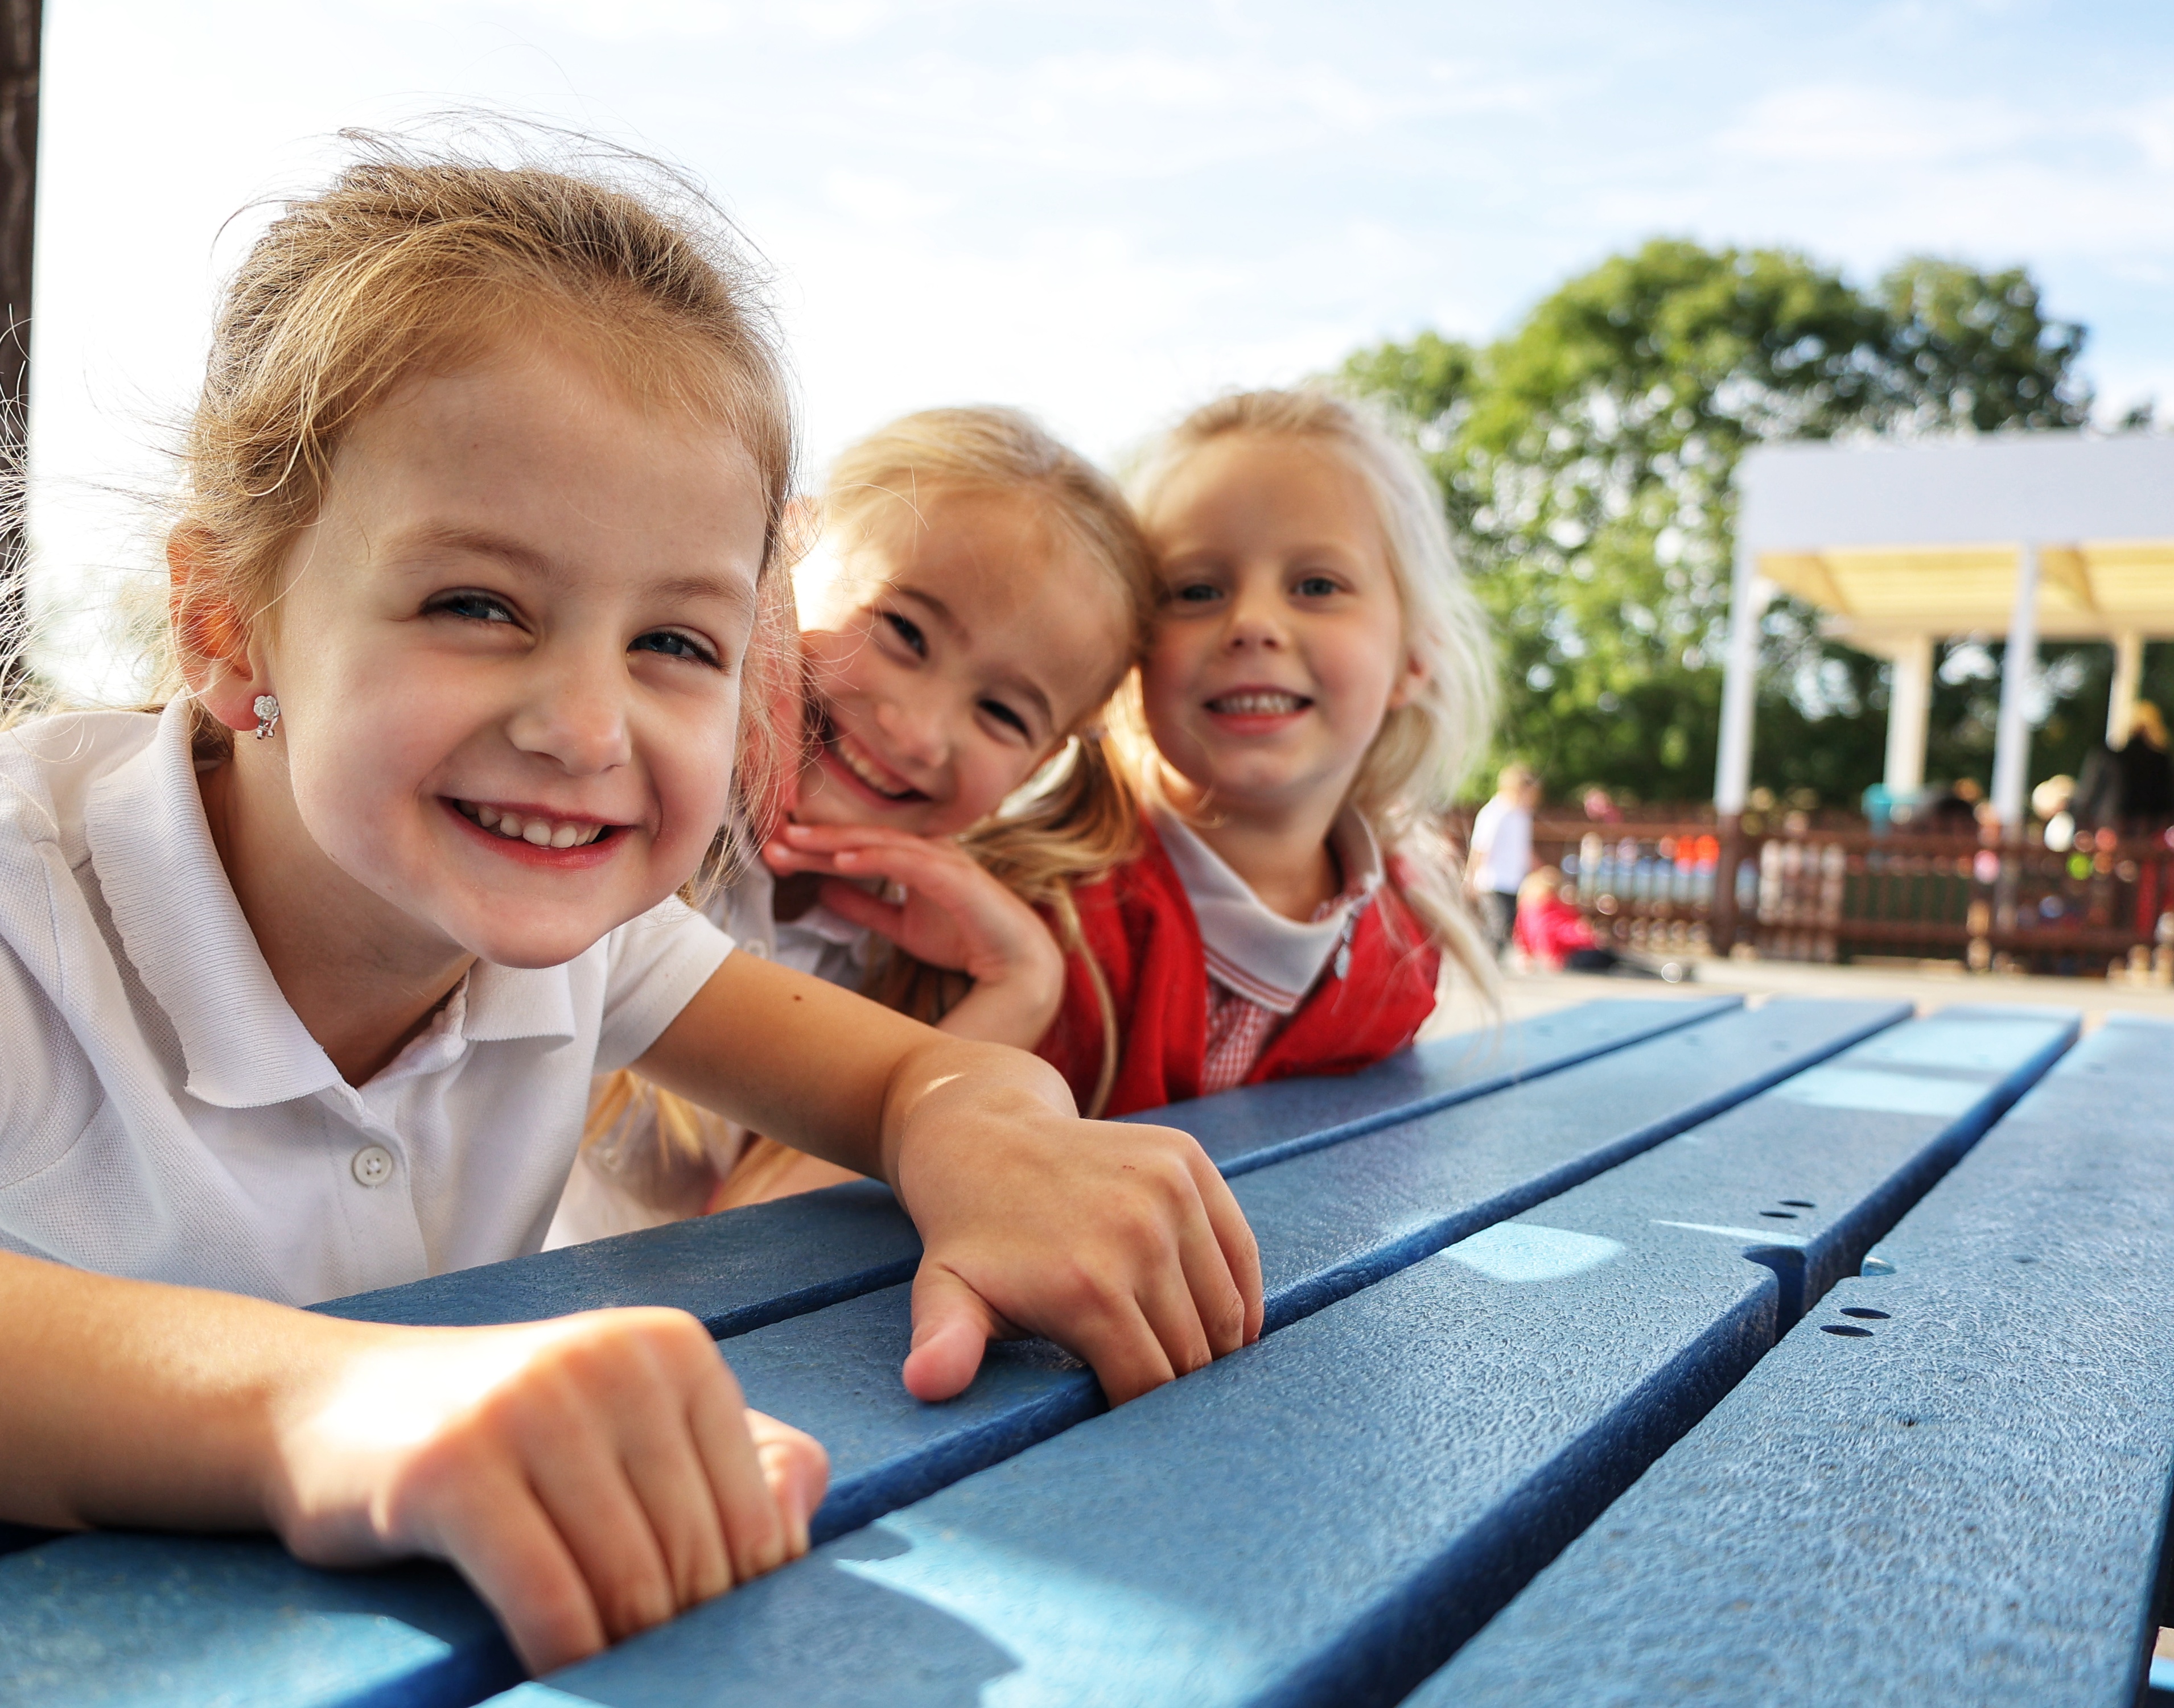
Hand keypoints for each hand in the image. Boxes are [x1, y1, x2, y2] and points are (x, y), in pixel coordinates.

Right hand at [267, 1309, 827, 1674]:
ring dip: (631, 1655)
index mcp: (672, 1348)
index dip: (747, 1597)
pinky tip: (560, 1675)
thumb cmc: (505, 1432)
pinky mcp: (454, 1467)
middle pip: (695, 1549)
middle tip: (673, 1673)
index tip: (718, 1641)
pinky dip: (565, 1656)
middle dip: (687, 1632)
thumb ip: (736, 1460)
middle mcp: (610, 1360)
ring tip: (624, 1677)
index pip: (754, 1508)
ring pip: (628, 1579)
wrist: (328, 1402)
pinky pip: (547, 1597)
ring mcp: (530, 1405)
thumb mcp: (628, 1420)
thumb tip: (799, 1530)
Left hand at [765, 822, 1066, 1044]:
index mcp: (915, 860)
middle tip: (773, 837)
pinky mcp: (958, 878)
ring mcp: (944, 862)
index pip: (857, 847)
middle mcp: (928, 853)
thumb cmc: (968, 940)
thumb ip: (868, 909)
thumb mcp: (903, 927)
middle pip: (863, 837)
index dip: (816, 848)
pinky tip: (843, 860)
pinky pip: (910, 862)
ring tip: (797, 842)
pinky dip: (875, 858)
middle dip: (816, 837)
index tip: (775, 851)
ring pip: (882, 842)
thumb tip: (826, 892)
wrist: (1021, 965)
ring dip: (837, 841)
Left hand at [885, 1081, 1264, 1407]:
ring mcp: (1170, 1192)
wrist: (983, 1134)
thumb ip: (946, 1346)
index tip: (1121, 1414)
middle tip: (1153, 1393)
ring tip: (1183, 1359)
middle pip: (1192, 1353)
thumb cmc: (969, 1236)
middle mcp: (1138, 1235)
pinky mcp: (1188, 1163)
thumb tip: (923, 1385)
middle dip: (1176, 1387)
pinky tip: (1220, 1322)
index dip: (1138, 1413)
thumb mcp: (944, 1294)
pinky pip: (1241, 1254)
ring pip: (1225, 1310)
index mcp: (1085, 1286)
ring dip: (1214, 1346)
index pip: (1148, 1385)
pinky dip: (1240, 1297)